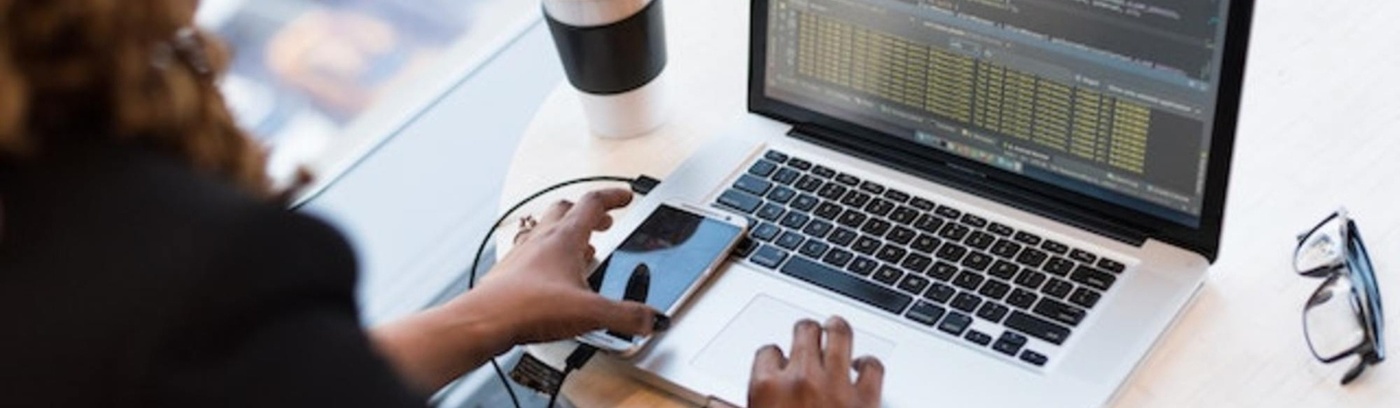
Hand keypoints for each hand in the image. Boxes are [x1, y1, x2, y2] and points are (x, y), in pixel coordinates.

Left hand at [452, 188, 660, 349]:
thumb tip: (652, 318)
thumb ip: (626, 316)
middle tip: (603, 221)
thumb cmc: (528, 306)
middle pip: (566, 209)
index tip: (625, 196)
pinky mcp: (510, 273)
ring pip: (546, 229)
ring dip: (566, 233)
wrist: (485, 320)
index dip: (613, 196)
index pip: (593, 203)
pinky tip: (553, 278)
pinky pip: (531, 254)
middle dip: (588, 213)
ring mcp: (523, 254)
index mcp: (565, 237)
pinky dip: (547, 257)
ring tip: (580, 248)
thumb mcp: (591, 312)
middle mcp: (542, 239)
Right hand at [747, 316, 883, 407]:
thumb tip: (722, 399)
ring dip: (836, 328)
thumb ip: (745, 401)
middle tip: (808, 333)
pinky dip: (869, 364)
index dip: (774, 357)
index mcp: (767, 388)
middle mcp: (801, 380)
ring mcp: (836, 387)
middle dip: (806, 331)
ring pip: (839, 335)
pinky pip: (873, 368)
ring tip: (835, 326)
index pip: (767, 353)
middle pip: (804, 331)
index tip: (778, 363)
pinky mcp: (865, 402)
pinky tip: (863, 365)